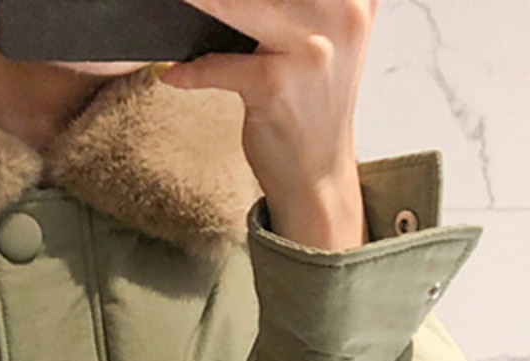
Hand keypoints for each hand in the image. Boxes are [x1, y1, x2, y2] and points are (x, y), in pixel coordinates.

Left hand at [158, 0, 377, 250]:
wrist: (317, 175)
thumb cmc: (312, 106)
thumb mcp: (328, 40)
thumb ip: (305, 6)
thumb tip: (230, 1)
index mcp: (356, 0)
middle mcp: (342, 16)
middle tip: (189, 0)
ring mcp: (310, 50)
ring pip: (236, 6)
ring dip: (200, 5)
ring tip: (178, 4)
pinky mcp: (276, 84)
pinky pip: (218, 65)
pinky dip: (191, 72)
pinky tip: (174, 75)